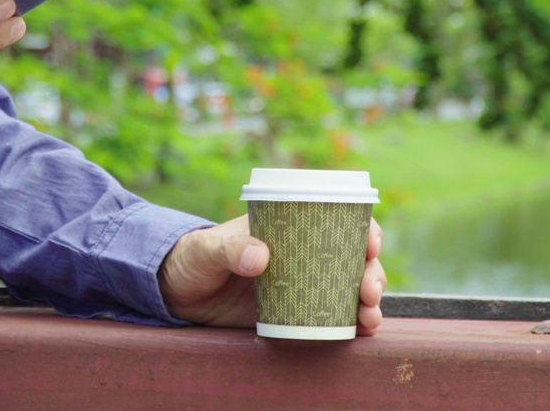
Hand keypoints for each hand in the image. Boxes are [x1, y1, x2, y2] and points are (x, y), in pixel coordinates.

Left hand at [158, 215, 385, 334]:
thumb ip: (228, 249)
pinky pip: (334, 316)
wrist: (177, 294)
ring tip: (369, 316)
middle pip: (353, 257)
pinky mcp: (295, 313)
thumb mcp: (206, 249)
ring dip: (370, 300)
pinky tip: (362, 331)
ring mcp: (302, 284)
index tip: (370, 244)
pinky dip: (354, 322)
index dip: (362, 229)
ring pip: (350, 287)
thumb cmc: (191, 258)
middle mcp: (303, 253)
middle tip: (369, 290)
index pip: (336, 219)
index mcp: (288, 226)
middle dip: (372, 272)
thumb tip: (260, 258)